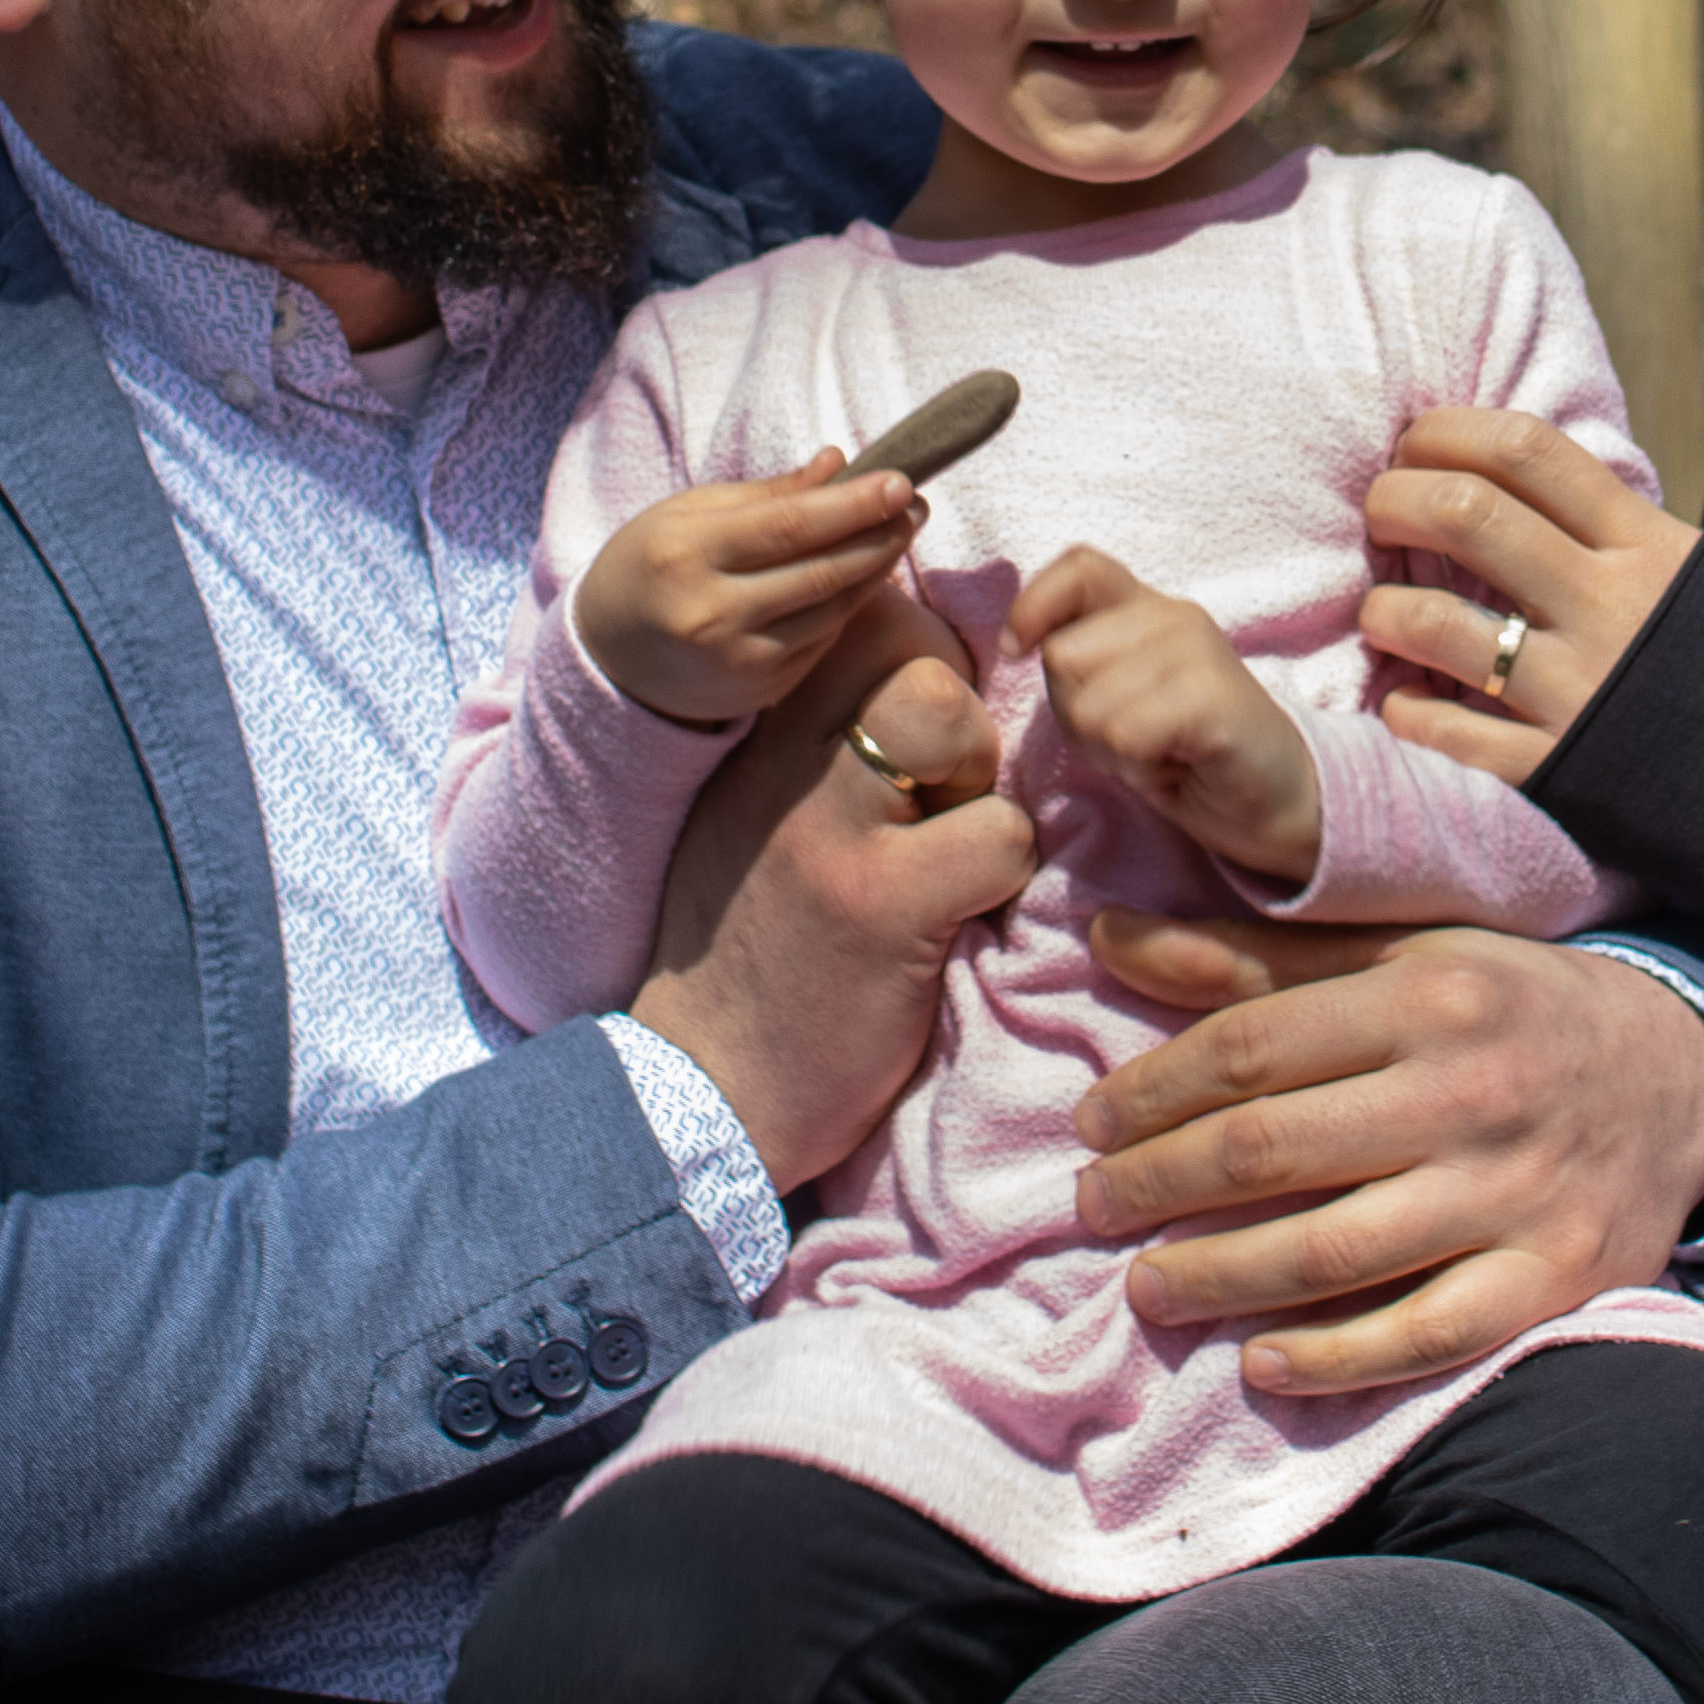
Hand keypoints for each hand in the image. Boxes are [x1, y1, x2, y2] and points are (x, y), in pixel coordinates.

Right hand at [579, 448, 930, 730]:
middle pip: (820, 572)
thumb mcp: (689, 514)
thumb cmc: (649, 567)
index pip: (788, 527)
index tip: (900, 480)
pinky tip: (863, 575)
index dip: (852, 504)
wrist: (609, 660)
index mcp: (687, 555)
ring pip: (831, 611)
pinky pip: (821, 641)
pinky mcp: (759, 692)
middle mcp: (712, 615)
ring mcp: (738, 662)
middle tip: (915, 503)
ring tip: (900, 530)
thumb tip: (838, 463)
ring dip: (876, 569)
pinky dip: (847, 606)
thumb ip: (768, 494)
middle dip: (879, 535)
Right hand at [633, 595, 1029, 1191]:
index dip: (916, 653)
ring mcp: (829, 829)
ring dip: (982, 780)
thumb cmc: (749, 954)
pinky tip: (960, 915)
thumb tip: (916, 677)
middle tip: (942, 793)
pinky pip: (1002, 833)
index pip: (856, 615)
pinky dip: (1004, 872)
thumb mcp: (757, 824)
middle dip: (957, 700)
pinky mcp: (883, 906)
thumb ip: (813, 749)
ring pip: (949, 710)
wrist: (700, 1088)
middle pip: (907, 635)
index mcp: (758, 740)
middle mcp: (784, 763)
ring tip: (948, 847)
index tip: (918, 735)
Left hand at [1013, 545, 1323, 880]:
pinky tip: (1177, 767)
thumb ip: (1081, 661)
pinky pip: (1125, 736)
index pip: (1078, 566)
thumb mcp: (1121, 697)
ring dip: (1111, 752)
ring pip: (1089, 706)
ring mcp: (1197, 650)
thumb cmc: (1187, 754)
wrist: (1280, 802)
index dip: (1033, 605)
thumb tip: (1017, 642)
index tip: (1018, 650)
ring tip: (1160, 753)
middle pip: (1063, 657)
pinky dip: (1139, 769)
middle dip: (1077, 716)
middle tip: (1133, 738)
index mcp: (1147, 608)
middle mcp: (1173, 615)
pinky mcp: (1213, 696)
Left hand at [1068, 914, 1703, 1395]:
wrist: (1680, 1073)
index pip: (1250, 1047)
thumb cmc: (1507, 1007)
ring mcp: (1515, 1192)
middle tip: (1092, 1210)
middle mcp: (1471, 1089)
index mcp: (1428, 991)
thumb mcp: (1401, 955)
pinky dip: (1334, 1359)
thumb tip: (1108, 933)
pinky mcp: (1554, 1279)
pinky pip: (1426, 1335)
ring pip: (1332, 1251)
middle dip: (1157, 1187)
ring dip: (1218, 1279)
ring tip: (1149, 1290)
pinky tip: (1262, 1364)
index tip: (1090, 1124)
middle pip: (1272, 1150)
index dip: (1151, 1092)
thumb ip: (1256, 957)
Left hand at [1356, 407, 1702, 786]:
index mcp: (1649, 549)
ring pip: (1436, 623)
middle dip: (1396, 498)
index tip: (1416, 442)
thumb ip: (1628, 534)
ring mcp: (1578, 694)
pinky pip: (1446, 732)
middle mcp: (1610, 610)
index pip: (1529, 451)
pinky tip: (1405, 701)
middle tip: (1379, 511)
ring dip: (1384, 609)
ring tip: (1381, 613)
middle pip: (1468, 514)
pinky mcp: (1555, 772)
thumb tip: (1533, 486)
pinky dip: (1407, 710)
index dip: (1450, 431)